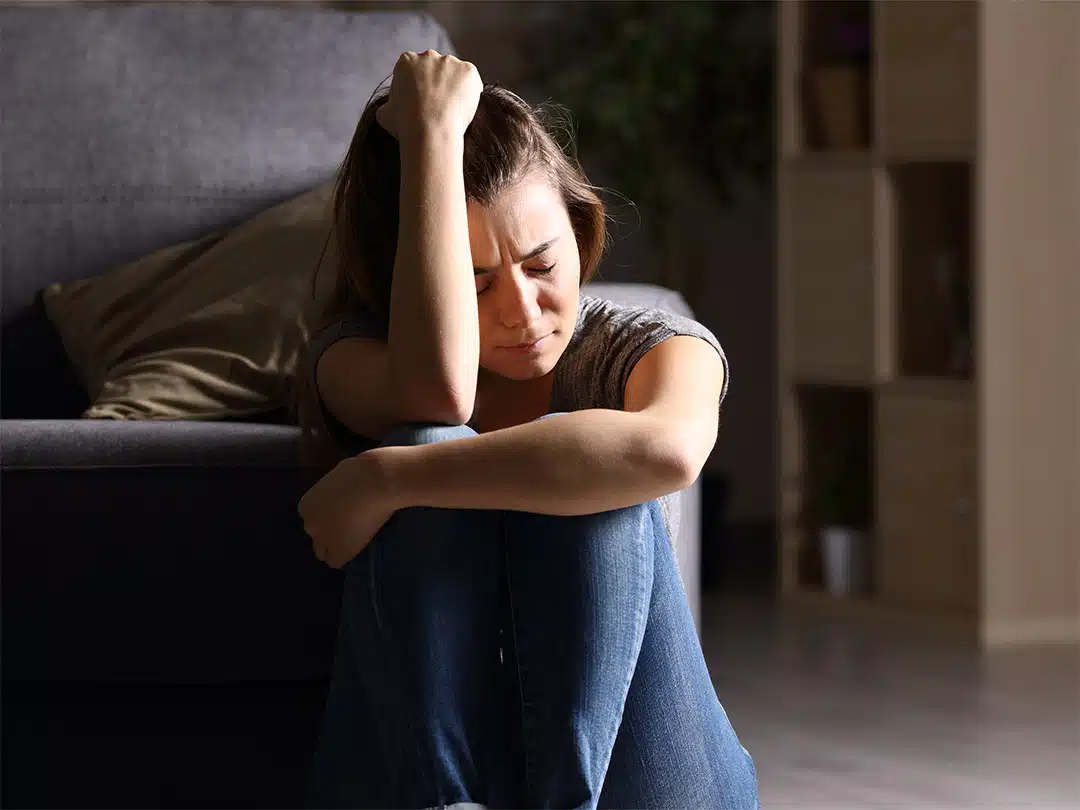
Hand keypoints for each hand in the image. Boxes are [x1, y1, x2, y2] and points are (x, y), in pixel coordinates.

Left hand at [298, 449, 403, 568]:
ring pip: (323, 553)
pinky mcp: (339, 550)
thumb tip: (342, 498)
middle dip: (329, 534)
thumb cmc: (362, 472)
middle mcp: (310, 524)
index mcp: (306, 505)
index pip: (311, 521)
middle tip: (349, 528)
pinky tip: (358, 546)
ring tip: (354, 539)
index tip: (340, 516)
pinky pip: (336, 562)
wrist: (376, 482)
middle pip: (316, 537)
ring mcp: (323, 539)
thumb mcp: (338, 479)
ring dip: (336, 547)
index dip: (327, 520)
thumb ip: (333, 494)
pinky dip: (346, 556)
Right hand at [375, 49, 481, 142]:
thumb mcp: (384, 114)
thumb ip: (388, 105)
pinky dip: (470, 93)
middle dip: (436, 84)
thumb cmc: (405, 124)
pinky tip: (463, 110)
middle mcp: (428, 55)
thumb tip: (389, 109)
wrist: (430, 131)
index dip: (417, 87)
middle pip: (435, 68)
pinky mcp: (469, 71)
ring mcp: (450, 62)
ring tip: (452, 112)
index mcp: (406, 60)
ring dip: (454, 88)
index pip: (413, 70)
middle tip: (438, 107)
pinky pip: (471, 81)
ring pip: (454, 74)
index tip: (420, 102)